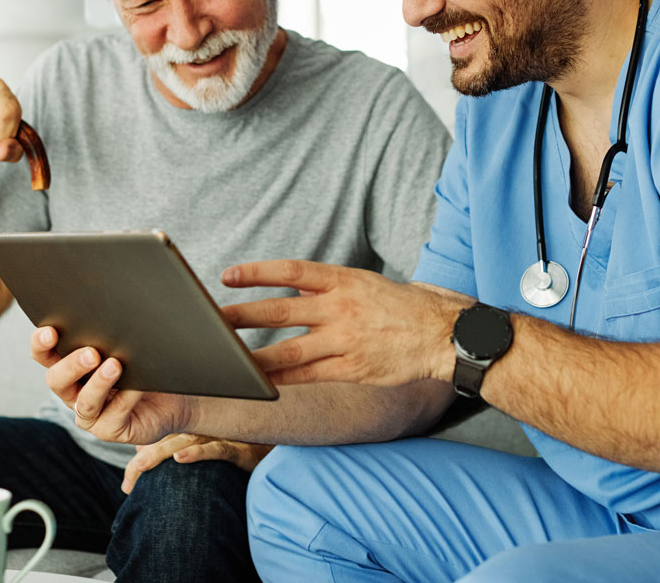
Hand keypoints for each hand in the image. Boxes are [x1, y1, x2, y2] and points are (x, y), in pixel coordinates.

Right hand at [30, 326, 190, 446]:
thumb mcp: (128, 346)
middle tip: (91, 353)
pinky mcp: (110, 430)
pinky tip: (138, 386)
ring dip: (98, 383)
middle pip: (56, 380)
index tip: (49, 332)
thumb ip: (115, 332)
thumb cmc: (147, 366)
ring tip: (115, 366)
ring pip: (84, 403)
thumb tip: (116, 305)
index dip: (41, 345)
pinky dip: (125, 399)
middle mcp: (75, 392)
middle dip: (71, 365)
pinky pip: (113, 416)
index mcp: (71, 367)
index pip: (45, 356)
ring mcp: (91, 414)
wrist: (175, 399)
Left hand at [122, 435, 273, 493]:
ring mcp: (220, 437)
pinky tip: (180, 457)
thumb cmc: (237, 447)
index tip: (128, 486)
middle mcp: (203, 430)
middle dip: (144, 462)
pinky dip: (197, 452)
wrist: (274, 446)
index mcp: (192, 430)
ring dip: (162, 453)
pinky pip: (215, 449)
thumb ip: (174, 446)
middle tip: (128, 482)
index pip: (159, 442)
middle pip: (166, 442)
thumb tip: (142, 453)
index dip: (140, 461)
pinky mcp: (237, 448)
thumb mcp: (205, 449)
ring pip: (185, 442)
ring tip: (140, 465)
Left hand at [220, 261, 473, 385]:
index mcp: (346, 280)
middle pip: (280, 313)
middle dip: (241, 318)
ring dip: (254, 357)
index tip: (229, 275)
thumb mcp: (370, 284)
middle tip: (210, 322)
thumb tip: (297, 291)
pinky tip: (262, 386)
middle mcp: (342, 308)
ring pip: (288, 352)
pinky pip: (311, 379)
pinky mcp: (354, 371)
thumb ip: (333, 288)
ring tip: (226, 362)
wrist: (449, 335)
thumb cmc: (411, 307)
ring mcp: (346, 342)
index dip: (257, 273)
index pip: (292, 271)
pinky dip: (284, 383)